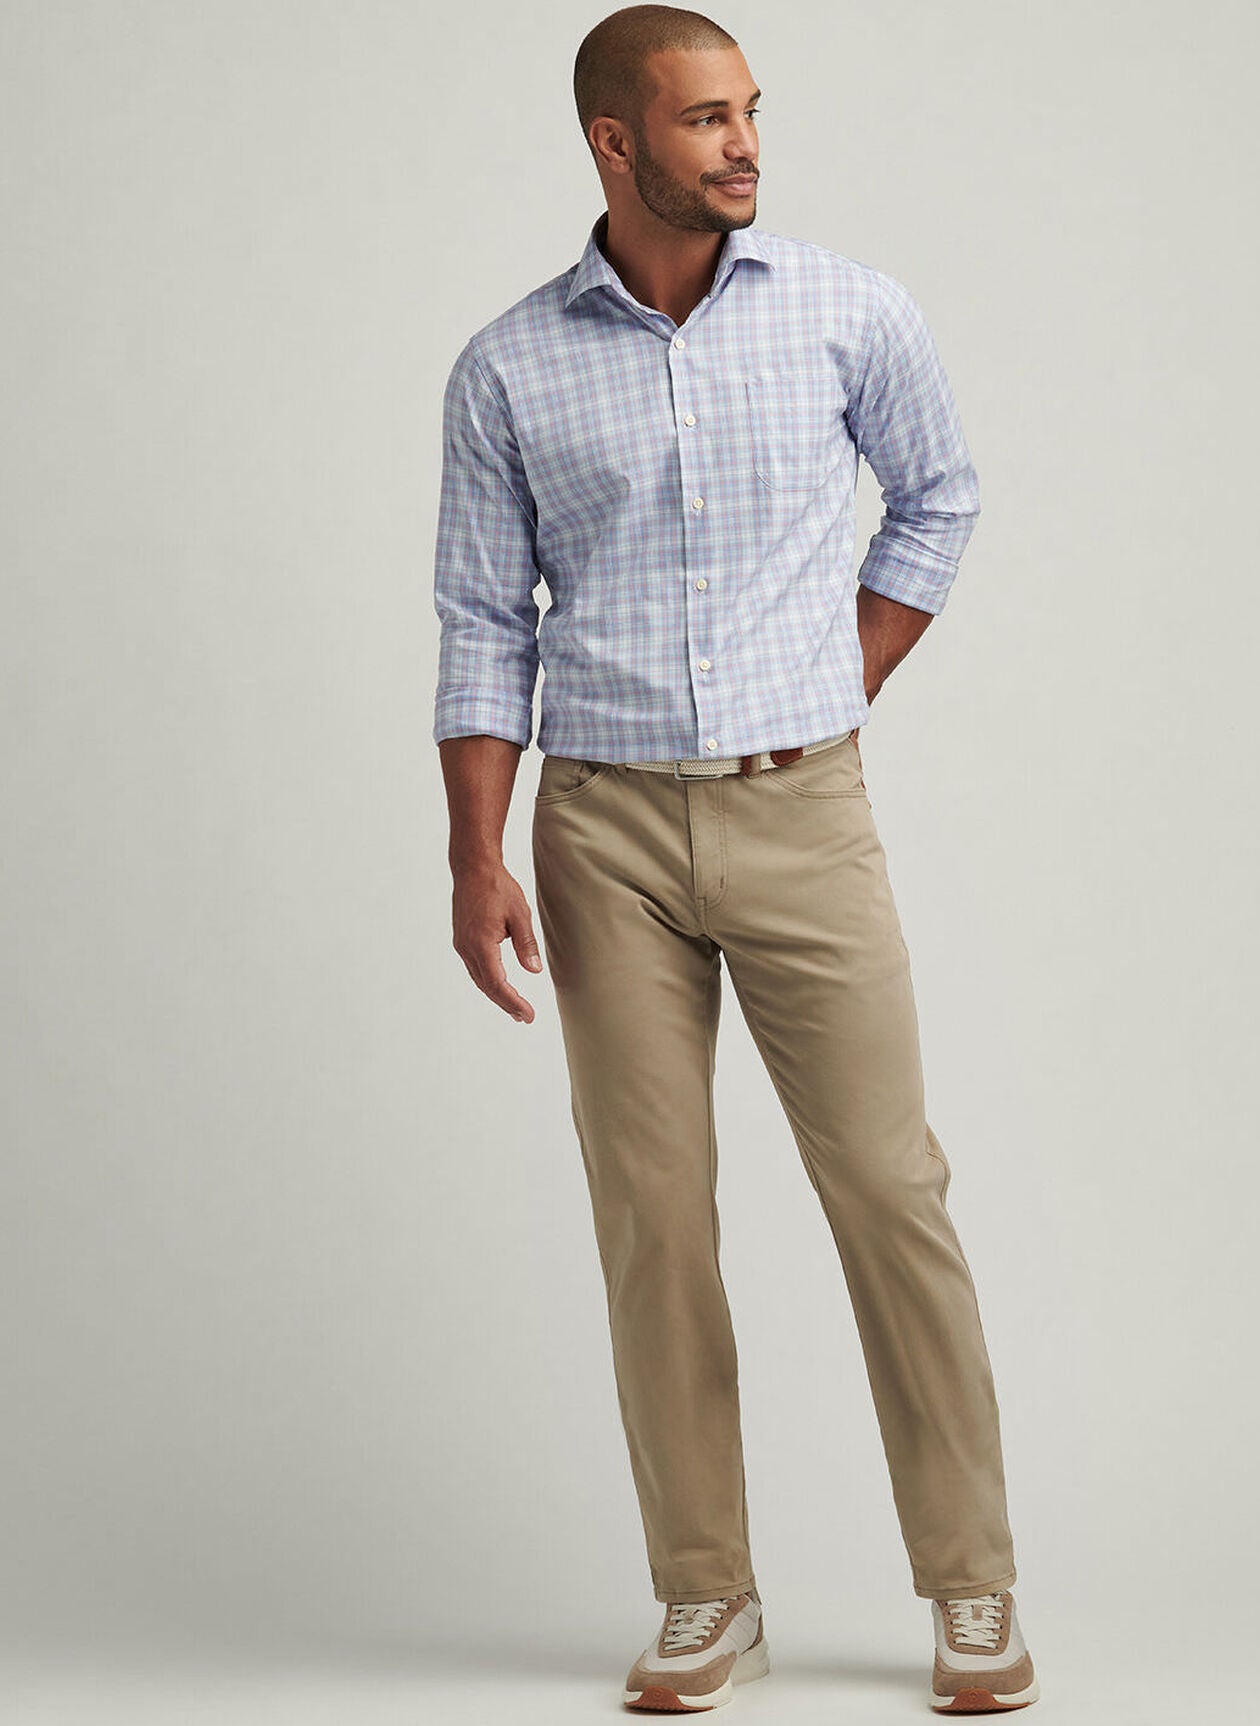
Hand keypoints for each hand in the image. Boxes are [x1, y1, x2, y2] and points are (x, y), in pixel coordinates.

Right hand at [451, 860, 543, 1022]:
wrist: (473, 869)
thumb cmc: (497, 887)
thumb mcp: (520, 914)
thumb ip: (526, 944)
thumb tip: (534, 970)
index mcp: (481, 944)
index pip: (497, 983)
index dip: (513, 1002)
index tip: (528, 1015)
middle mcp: (467, 948)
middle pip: (487, 986)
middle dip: (506, 1004)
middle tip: (525, 1017)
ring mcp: (462, 945)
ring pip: (479, 979)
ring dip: (496, 994)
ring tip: (515, 1008)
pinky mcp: (462, 940)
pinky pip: (475, 968)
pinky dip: (488, 981)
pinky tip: (499, 984)